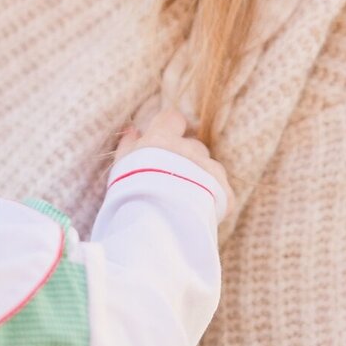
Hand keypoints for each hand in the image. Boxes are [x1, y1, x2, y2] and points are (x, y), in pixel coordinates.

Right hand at [114, 106, 230, 205]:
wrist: (155, 227)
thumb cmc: (131, 195)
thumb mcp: (121, 167)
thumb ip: (128, 145)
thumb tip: (133, 130)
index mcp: (162, 139)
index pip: (172, 118)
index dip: (170, 128)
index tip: (164, 142)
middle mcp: (188, 150)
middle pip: (193, 145)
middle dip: (186, 158)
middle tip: (172, 180)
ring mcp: (210, 170)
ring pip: (209, 168)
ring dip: (201, 179)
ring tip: (184, 201)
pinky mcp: (225, 192)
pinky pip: (223, 192)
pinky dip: (214, 200)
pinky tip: (198, 214)